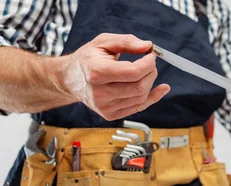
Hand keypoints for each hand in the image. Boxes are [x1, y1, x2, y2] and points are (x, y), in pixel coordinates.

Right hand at [54, 33, 169, 120]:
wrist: (70, 79)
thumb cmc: (87, 58)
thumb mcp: (103, 42)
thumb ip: (127, 41)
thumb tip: (148, 46)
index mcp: (96, 72)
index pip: (133, 72)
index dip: (148, 63)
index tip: (151, 55)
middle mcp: (99, 93)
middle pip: (139, 87)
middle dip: (151, 72)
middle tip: (150, 63)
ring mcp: (104, 107)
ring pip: (140, 98)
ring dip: (150, 83)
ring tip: (147, 71)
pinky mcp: (110, 114)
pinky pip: (138, 107)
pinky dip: (152, 98)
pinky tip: (160, 89)